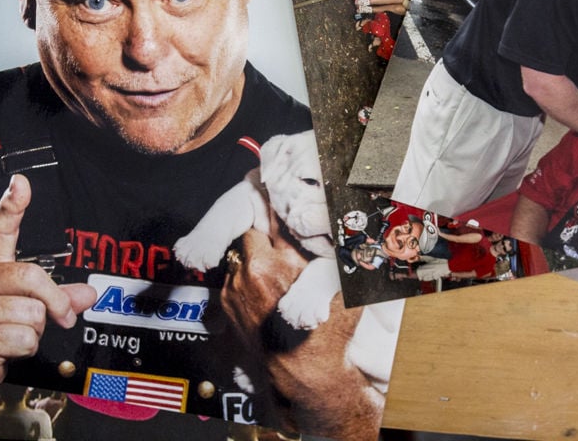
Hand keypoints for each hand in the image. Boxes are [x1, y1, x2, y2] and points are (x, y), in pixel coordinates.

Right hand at [0, 175, 96, 380]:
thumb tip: (88, 295)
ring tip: (15, 332)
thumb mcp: (15, 300)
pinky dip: (26, 349)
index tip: (21, 184)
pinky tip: (6, 347)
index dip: (11, 204)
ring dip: (36, 331)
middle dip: (56, 301)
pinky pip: (25, 339)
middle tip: (62, 315)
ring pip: (34, 314)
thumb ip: (54, 294)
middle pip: (32, 276)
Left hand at [223, 229, 379, 439]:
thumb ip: (342, 256)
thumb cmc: (329, 333)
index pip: (275, 216)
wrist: (304, 373)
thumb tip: (350, 229)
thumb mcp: (345, 289)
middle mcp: (256, 269)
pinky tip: (262, 287)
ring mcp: (238, 286)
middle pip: (252, 230)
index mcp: (285, 260)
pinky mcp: (227, 301)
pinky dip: (244, 276)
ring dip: (252, 255)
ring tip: (270, 266)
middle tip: (277, 239)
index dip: (280, 209)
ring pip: (240, 253)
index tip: (283, 203)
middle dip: (263, 233)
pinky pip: (233, 275)